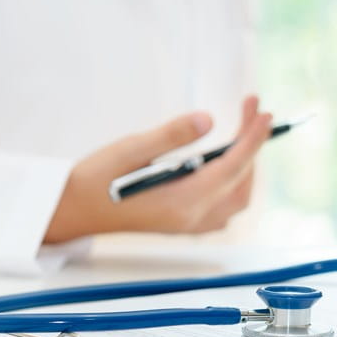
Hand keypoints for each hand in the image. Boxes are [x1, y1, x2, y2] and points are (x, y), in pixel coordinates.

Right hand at [44, 96, 271, 242]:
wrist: (71, 210)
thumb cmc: (96, 179)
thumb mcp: (131, 149)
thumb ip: (172, 135)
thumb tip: (208, 120)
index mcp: (181, 201)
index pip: (232, 167)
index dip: (253, 139)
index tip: (264, 113)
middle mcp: (191, 218)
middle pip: (241, 182)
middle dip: (251, 145)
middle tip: (250, 112)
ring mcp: (188, 225)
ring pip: (237, 197)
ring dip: (245, 164)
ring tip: (243, 131)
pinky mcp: (183, 223)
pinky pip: (223, 206)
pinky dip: (233, 181)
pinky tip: (224, 161)